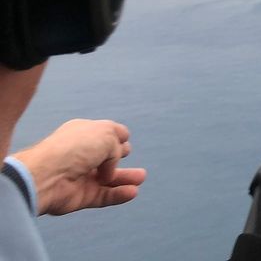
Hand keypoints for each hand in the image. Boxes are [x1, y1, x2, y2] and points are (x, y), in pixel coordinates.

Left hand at [13, 119, 146, 215]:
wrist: (47, 175)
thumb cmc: (75, 148)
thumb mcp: (106, 134)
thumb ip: (117, 148)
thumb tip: (111, 170)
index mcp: (83, 133)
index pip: (105, 134)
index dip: (116, 135)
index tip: (123, 138)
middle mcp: (81, 154)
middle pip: (107, 156)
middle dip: (119, 154)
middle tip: (125, 153)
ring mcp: (81, 176)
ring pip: (109, 178)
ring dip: (126, 177)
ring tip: (141, 177)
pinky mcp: (81, 197)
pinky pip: (104, 196)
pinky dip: (119, 194)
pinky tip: (132, 191)